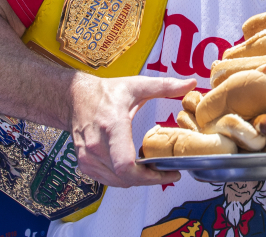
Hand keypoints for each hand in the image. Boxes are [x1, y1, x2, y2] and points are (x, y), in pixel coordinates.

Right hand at [69, 74, 195, 187]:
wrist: (75, 98)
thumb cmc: (106, 93)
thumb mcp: (137, 85)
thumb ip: (165, 86)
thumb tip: (191, 83)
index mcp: (112, 126)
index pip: (126, 164)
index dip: (149, 176)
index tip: (169, 172)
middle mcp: (97, 146)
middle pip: (126, 178)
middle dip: (150, 179)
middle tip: (167, 172)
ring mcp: (88, 158)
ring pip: (118, 182)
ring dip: (138, 180)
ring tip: (154, 168)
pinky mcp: (85, 165)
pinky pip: (109, 180)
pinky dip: (125, 178)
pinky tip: (136, 167)